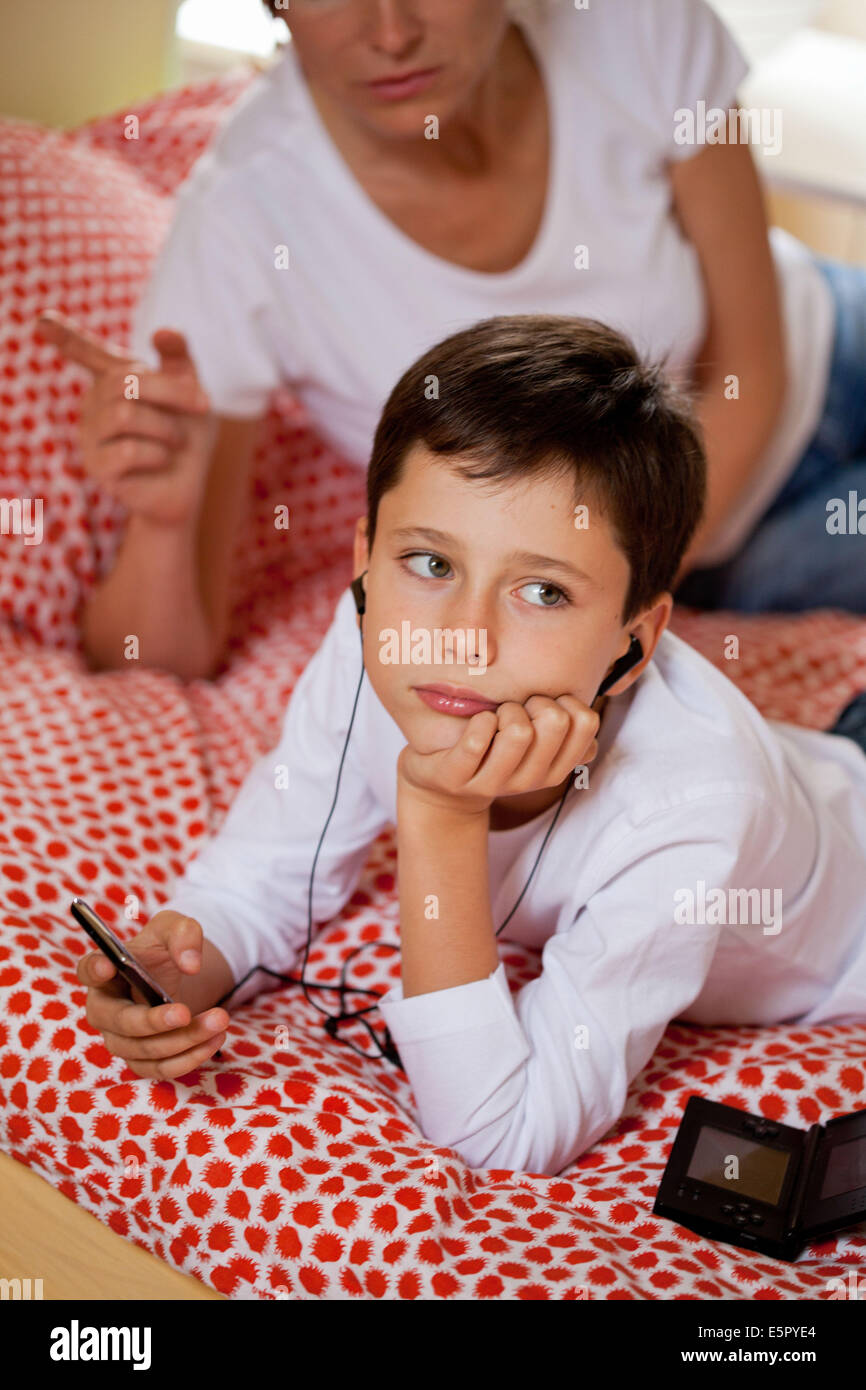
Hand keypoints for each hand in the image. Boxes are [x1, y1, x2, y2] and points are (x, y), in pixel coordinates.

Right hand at [37, 312, 217, 527]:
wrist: (190, 483)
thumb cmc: (187, 432)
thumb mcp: (191, 389)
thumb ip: (179, 356)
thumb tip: (161, 331)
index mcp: (112, 379)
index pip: (85, 352)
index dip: (65, 337)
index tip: (42, 321)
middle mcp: (93, 402)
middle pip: (125, 382)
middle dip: (173, 391)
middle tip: (204, 405)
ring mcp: (90, 435)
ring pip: (125, 415)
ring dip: (166, 427)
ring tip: (175, 441)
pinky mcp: (96, 466)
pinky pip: (130, 450)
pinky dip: (159, 454)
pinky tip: (161, 460)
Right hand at [78, 910, 228, 1078]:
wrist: (177, 979)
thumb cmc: (165, 950)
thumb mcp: (177, 928)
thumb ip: (183, 934)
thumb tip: (191, 964)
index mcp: (105, 971)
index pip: (88, 969)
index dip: (95, 969)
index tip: (108, 965)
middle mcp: (106, 1008)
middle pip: (118, 1021)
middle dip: (152, 1021)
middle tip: (184, 1012)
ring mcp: (120, 1039)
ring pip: (144, 1050)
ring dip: (183, 1040)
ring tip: (219, 1019)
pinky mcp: (141, 1059)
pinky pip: (160, 1068)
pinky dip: (190, 1057)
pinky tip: (215, 1039)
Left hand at [397, 694, 599, 817]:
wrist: (445, 791)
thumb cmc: (494, 752)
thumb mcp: (533, 747)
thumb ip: (564, 734)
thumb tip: (588, 717)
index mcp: (555, 769)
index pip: (587, 723)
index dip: (568, 701)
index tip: (545, 706)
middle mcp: (530, 780)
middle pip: (555, 721)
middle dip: (536, 700)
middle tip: (518, 708)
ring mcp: (493, 783)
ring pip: (519, 731)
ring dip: (505, 710)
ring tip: (495, 717)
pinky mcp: (457, 778)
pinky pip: (477, 741)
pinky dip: (478, 721)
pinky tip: (476, 724)